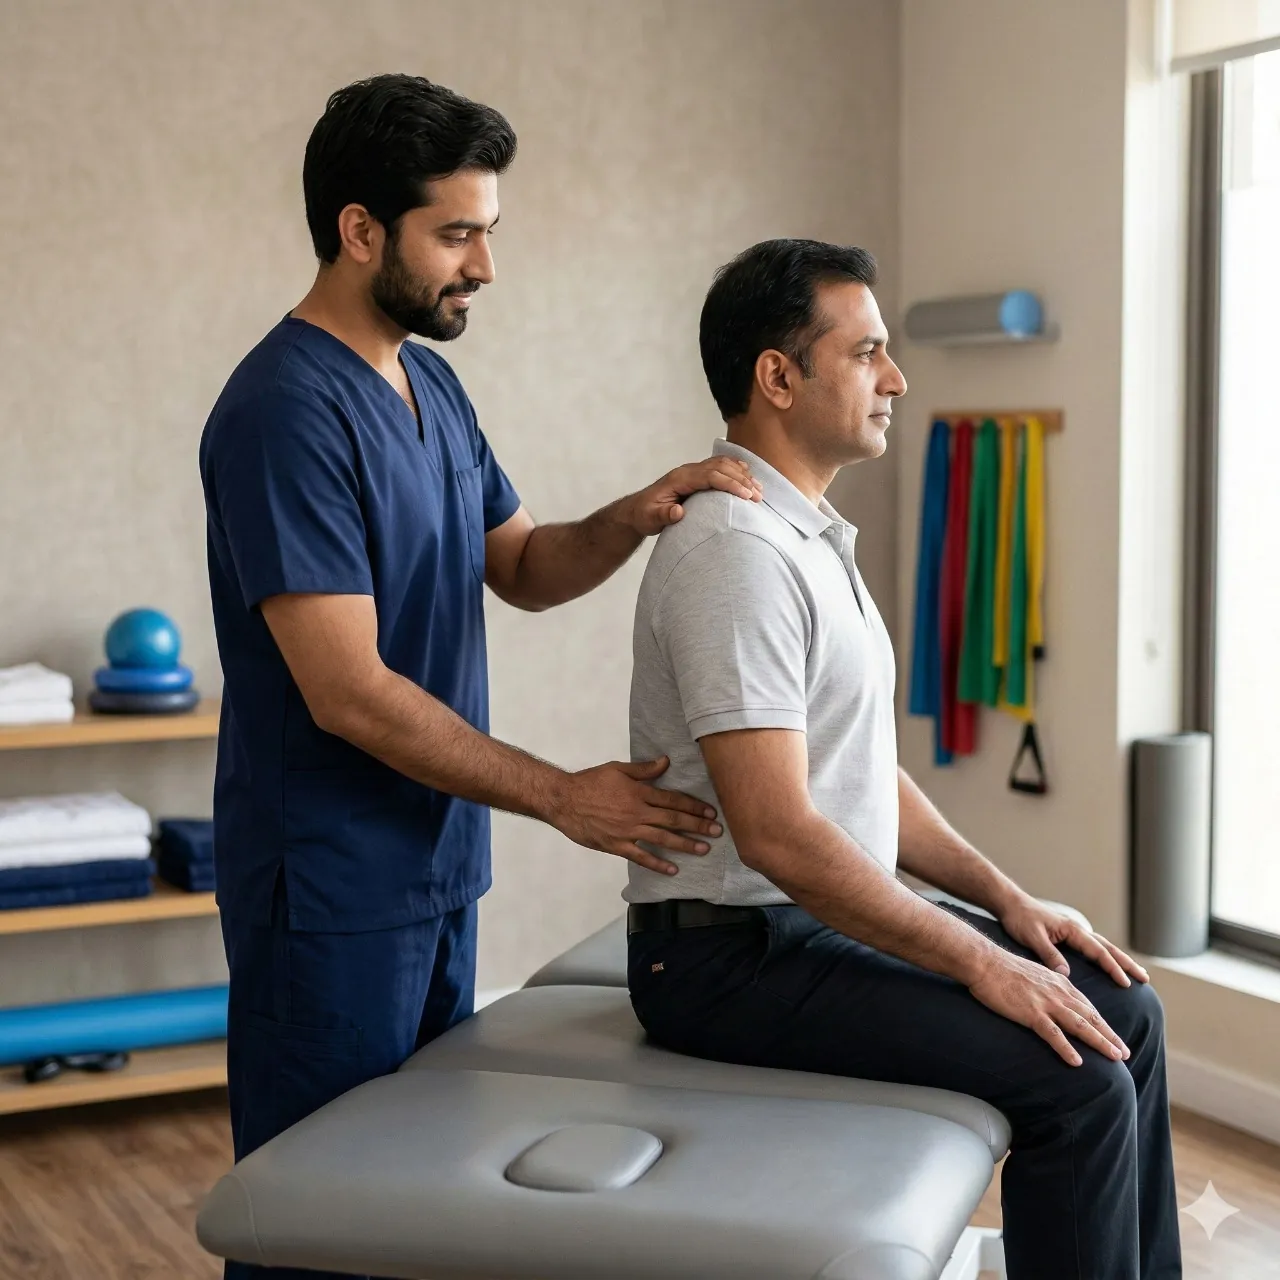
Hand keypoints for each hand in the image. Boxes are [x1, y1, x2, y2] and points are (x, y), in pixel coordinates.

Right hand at [550, 757, 722, 874]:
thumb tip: (666, 762)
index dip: (694, 806)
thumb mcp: (617, 769)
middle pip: (673, 820)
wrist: (564, 800)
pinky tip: (673, 870)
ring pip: (662, 839)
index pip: (673, 800)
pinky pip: (641, 857)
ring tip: (704, 849)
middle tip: (717, 832)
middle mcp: (637, 813)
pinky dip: (657, 864)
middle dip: (697, 826)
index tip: (710, 812)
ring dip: (685, 845)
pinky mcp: (616, 845)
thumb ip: (644, 769)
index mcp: (639, 793)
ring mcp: (627, 831)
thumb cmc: (590, 782)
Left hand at [621, 457, 762, 535]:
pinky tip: (747, 474)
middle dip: (742, 480)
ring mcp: (693, 472)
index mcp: (680, 478)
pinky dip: (735, 469)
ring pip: (722, 465)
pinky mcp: (697, 476)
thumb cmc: (644, 515)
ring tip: (758, 489)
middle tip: (758, 496)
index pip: (711, 475)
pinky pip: (719, 466)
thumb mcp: (650, 518)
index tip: (746, 495)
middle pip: (720, 468)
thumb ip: (663, 515)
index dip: (730, 483)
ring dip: (742, 475)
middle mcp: (688, 471)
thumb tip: (678, 511)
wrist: (637, 510)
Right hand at [968, 947, 1131, 1066]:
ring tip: (1116, 1057)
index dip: (1102, 1023)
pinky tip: (1078, 1062)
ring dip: (1100, 1042)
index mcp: (1059, 982)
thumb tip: (1053, 997)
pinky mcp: (1031, 1012)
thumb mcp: (1033, 973)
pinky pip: (1053, 1034)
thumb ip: (1047, 985)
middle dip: (1110, 1035)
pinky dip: (1067, 1049)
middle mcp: (1058, 992)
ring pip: (1080, 1025)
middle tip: (1125, 1053)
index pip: (1087, 1006)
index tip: (1113, 1036)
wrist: (984, 961)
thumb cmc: (1002, 968)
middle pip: (1090, 1017)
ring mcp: (1046, 1002)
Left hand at [998, 892, 1149, 987]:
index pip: (1098, 951)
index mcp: (1072, 930)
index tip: (1126, 983)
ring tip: (1136, 973)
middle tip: (1145, 979)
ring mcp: (1074, 932)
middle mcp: (1077, 930)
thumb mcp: (1032, 937)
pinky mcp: (1068, 935)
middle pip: (1108, 948)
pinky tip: (1109, 965)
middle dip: (1126, 963)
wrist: (1010, 904)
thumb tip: (1066, 974)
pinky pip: (1093, 947)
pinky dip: (1105, 956)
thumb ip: (1049, 954)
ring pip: (1103, 946)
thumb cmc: (1019, 919)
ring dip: (1120, 959)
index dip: (1113, 968)